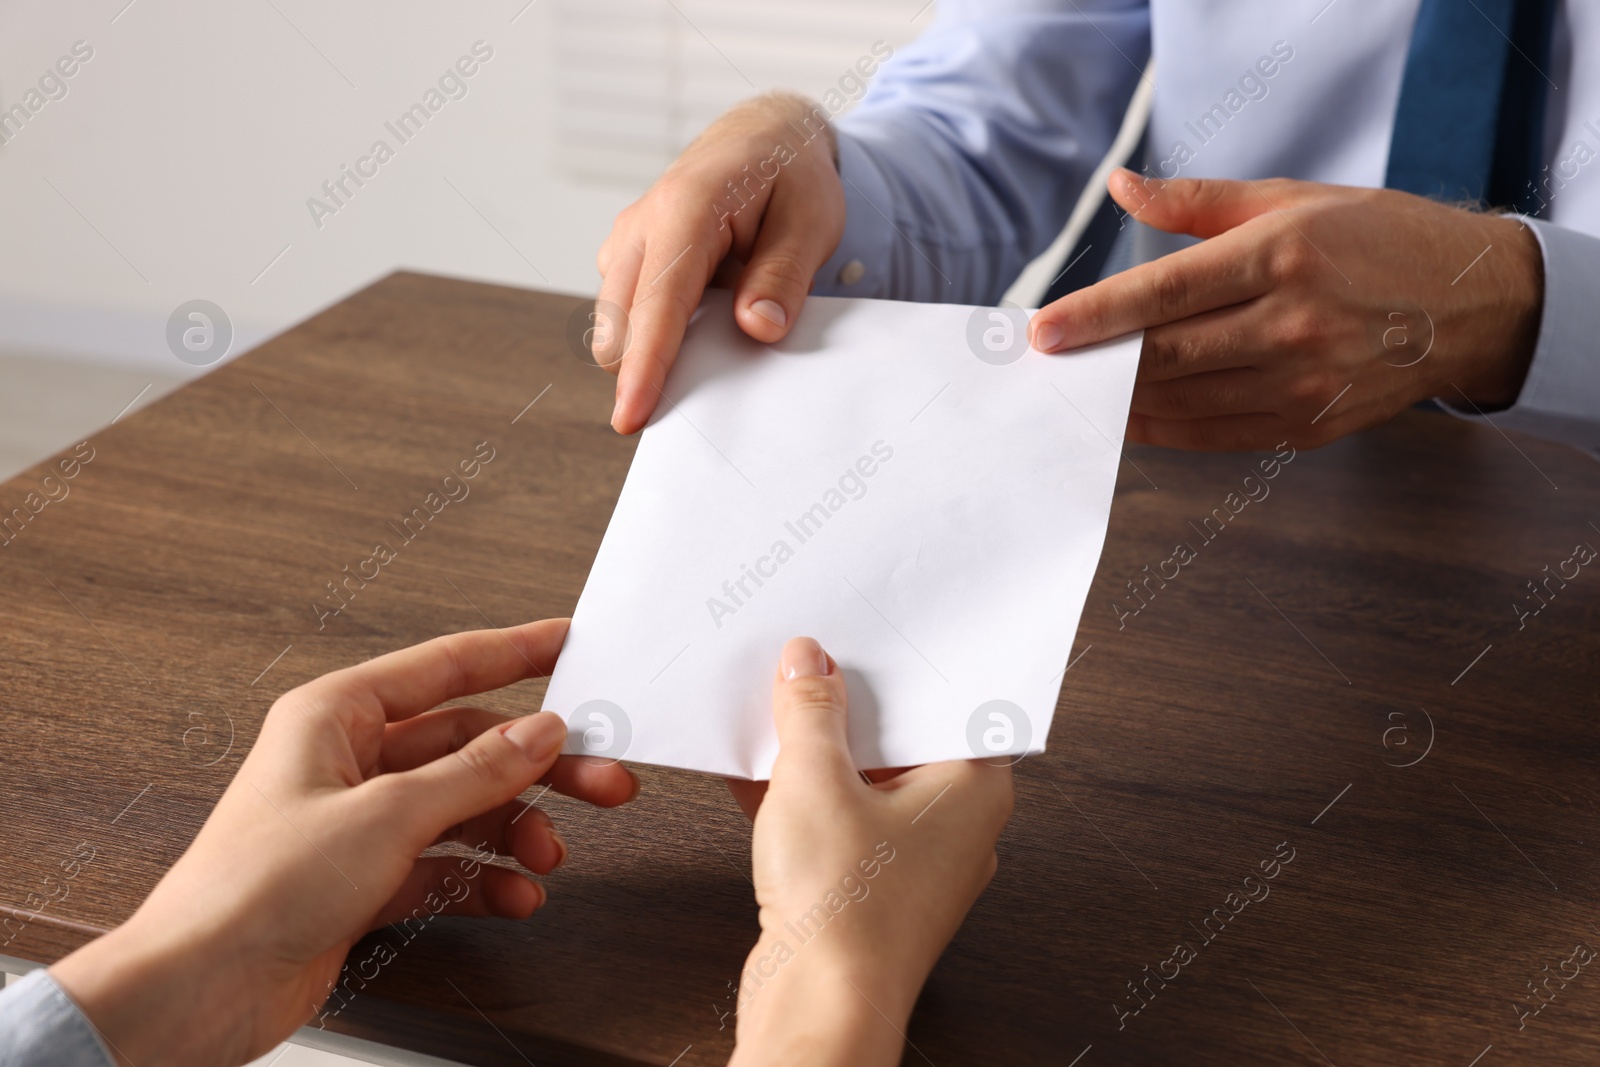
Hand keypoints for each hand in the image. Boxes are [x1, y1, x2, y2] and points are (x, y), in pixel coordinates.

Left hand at [50, 620, 637, 1066]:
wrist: (203, 987)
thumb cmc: (254, 887)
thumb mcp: (387, 815)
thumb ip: (476, 772)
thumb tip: (539, 732)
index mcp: (337, 715)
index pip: (445, 667)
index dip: (515, 653)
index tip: (570, 645)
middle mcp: (349, 763)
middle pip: (469, 746)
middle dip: (537, 766)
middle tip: (599, 777)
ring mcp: (359, 823)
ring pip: (464, 809)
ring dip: (515, 831)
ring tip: (550, 854)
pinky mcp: (364, 880)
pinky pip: (446, 867)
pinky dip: (484, 881)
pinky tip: (514, 895)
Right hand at [596, 92, 844, 433]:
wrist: (765, 137)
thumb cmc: (790, 176)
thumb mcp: (812, 221)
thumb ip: (784, 276)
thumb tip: (757, 328)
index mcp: (686, 208)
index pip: (658, 302)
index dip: (646, 365)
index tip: (633, 416)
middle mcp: (642, 223)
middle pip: (620, 323)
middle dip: (641, 372)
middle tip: (695, 408)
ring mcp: (628, 240)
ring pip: (616, 323)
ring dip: (648, 353)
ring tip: (709, 356)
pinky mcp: (627, 257)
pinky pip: (626, 313)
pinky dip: (651, 336)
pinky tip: (699, 331)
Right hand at [726, 637, 1012, 1066]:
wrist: (820, 1007)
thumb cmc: (847, 910)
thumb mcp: (816, 780)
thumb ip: (812, 713)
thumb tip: (810, 666)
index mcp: (974, 789)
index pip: (950, 702)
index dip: (906, 667)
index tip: (867, 638)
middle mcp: (954, 827)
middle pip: (902, 741)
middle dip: (849, 707)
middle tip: (810, 664)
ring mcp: (911, 863)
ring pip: (864, 784)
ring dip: (816, 753)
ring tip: (771, 711)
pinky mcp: (865, 890)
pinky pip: (837, 824)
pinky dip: (800, 798)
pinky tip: (752, 770)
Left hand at [1029, 169, 1543, 450]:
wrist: (1468, 305)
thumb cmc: (1373, 239)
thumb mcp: (1290, 199)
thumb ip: (1196, 201)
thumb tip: (1121, 190)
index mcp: (1282, 254)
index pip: (1166, 292)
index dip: (1098, 315)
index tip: (1044, 332)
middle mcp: (1292, 322)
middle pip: (1167, 354)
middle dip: (1098, 363)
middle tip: (1049, 367)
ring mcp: (1303, 381)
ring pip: (1185, 400)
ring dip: (1123, 400)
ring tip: (1078, 392)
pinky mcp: (1307, 425)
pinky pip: (1214, 435)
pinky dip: (1163, 430)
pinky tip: (1129, 419)